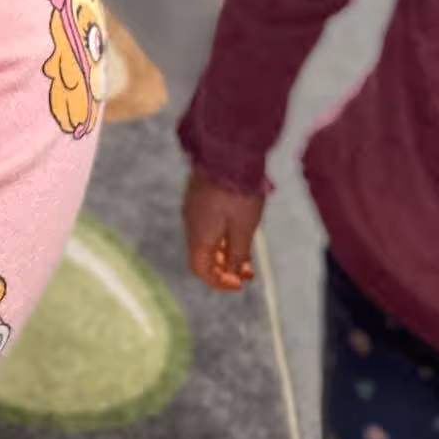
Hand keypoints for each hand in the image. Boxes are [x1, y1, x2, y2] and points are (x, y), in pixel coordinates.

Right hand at [182, 169, 264, 291]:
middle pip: (202, 256)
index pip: (201, 270)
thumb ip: (237, 254)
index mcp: (199, 236)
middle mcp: (191, 224)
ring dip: (225, 252)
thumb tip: (232, 271)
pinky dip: (221, 236)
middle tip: (247, 273)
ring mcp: (193, 208)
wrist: (228, 154)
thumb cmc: (238, 194)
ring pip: (206, 240)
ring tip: (247, 255)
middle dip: (224, 268)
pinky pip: (207, 224)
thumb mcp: (244, 229)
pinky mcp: (198, 196)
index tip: (239, 285)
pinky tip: (238, 230)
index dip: (219, 282)